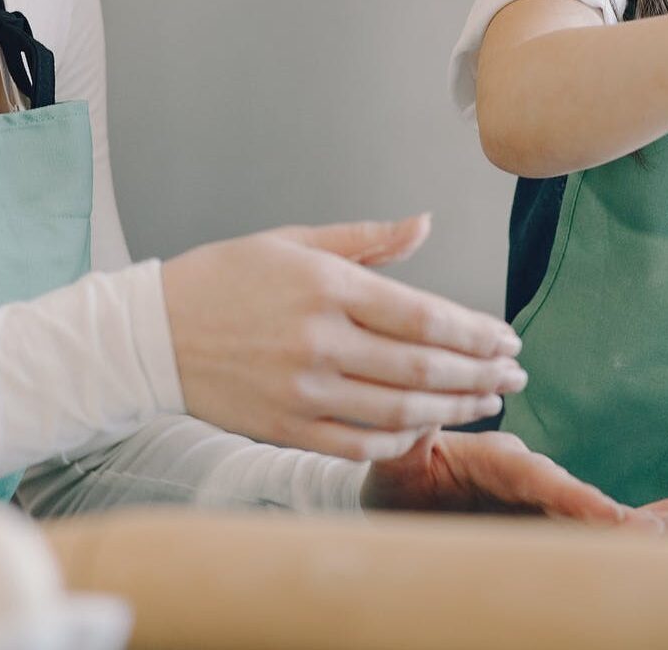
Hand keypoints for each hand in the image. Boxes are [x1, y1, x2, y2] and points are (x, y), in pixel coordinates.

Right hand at [161, 215, 527, 460]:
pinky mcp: (284, 427)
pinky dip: (399, 441)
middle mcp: (319, 341)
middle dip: (479, 374)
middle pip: (422, 367)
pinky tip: (425, 430)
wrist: (151, 334)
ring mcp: (302, 389)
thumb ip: (367, 240)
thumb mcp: (294, 241)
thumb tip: (426, 224)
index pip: (423, 315)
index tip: (509, 340)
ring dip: (452, 410)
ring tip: (486, 403)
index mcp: (326, 287)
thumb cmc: (225, 278)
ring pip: (398, 410)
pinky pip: (357, 444)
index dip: (475, 333)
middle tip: (516, 377)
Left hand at [361, 429, 667, 532]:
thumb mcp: (394, 462)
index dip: (572, 496)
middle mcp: (524, 478)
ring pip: (589, 514)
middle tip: (663, 526)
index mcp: (493, 460)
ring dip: (632, 522)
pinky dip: (622, 529)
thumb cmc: (393, 480)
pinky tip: (663, 528)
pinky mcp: (541, 522)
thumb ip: (408, 446)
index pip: (536, 478)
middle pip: (575, 497)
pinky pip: (585, 527)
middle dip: (617, 515)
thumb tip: (415, 420)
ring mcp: (536, 501)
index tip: (606, 513)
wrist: (391, 497)